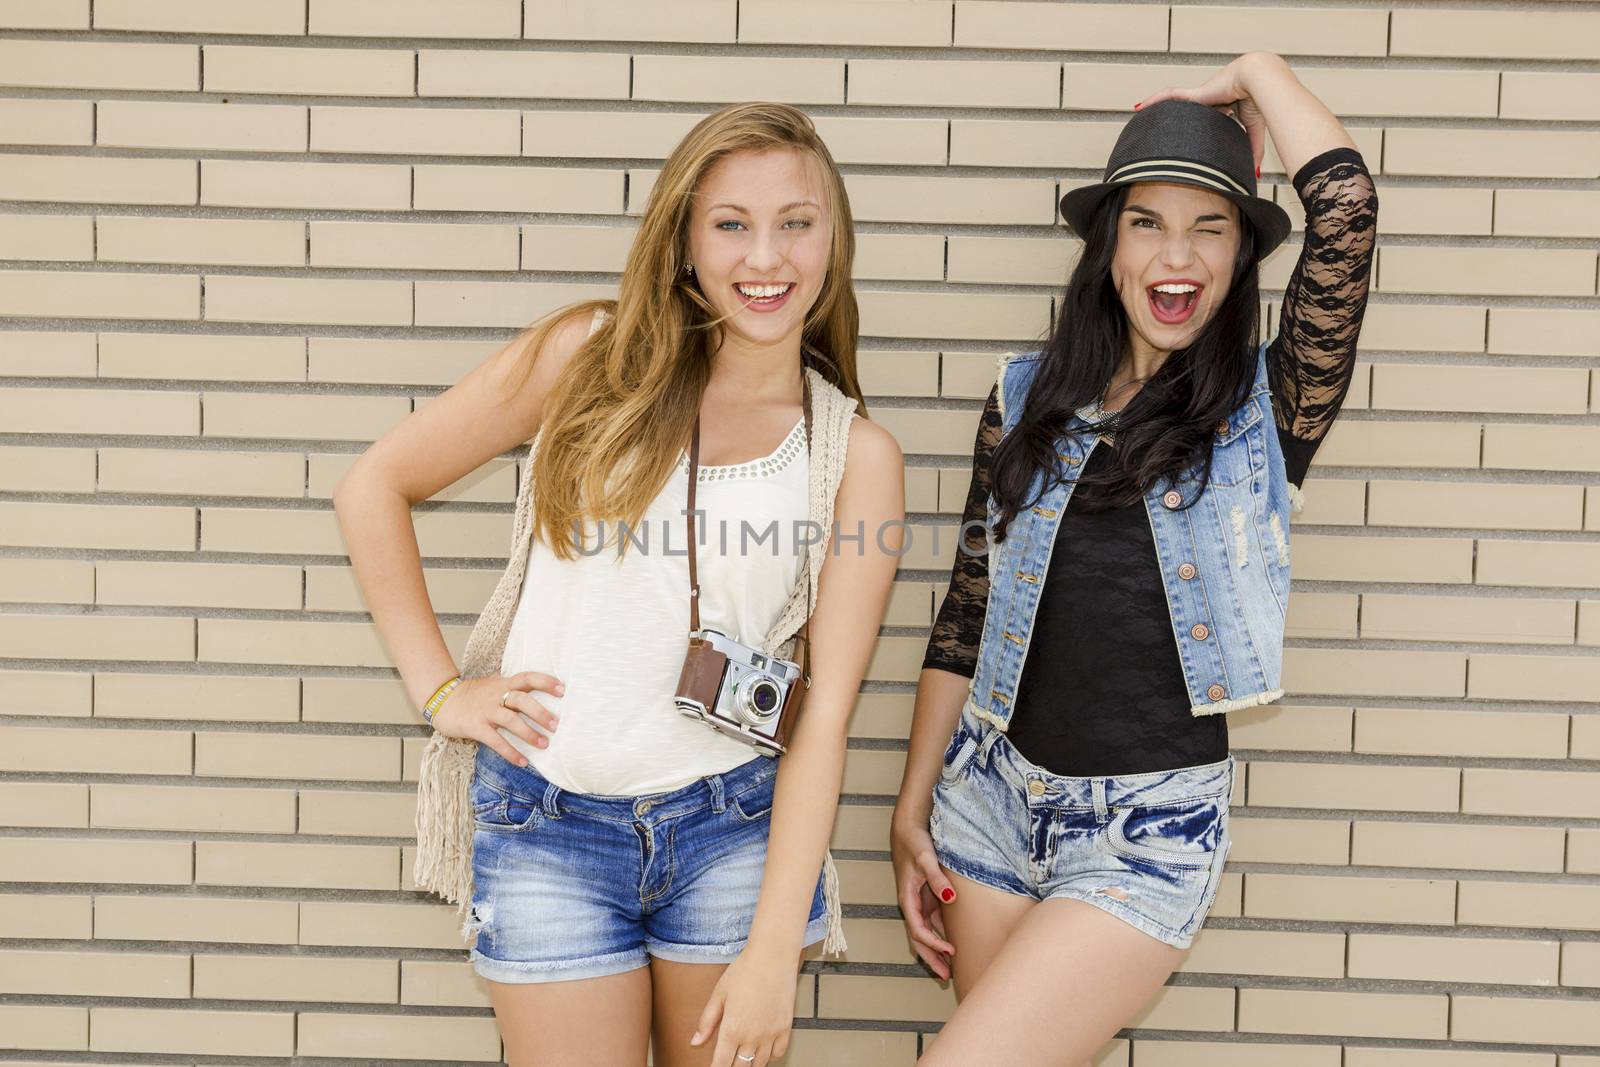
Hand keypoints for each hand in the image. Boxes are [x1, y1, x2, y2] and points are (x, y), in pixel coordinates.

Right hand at [429, 671, 562, 766]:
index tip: (563, 689)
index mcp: (503, 683)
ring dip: (529, 733)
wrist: (443, 700)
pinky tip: (523, 761)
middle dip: (540, 712)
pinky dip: (510, 752)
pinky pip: (495, 741)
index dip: (545, 682)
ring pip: (510, 720)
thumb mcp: (494, 685)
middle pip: (521, 700)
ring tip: (545, 744)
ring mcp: (485, 711)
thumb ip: (513, 687)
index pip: (527, 678)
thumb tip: (539, 690)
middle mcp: (496, 695)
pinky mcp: (475, 727)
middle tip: (557, 725)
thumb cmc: (474, 694)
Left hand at [689, 944, 798, 1066]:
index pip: (721, 1064)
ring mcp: (771, 1033)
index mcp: (732, 1029)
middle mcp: (753, 1036)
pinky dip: (770, 1056)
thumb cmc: (745, 971)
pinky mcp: (785, 1027)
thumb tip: (695, 1042)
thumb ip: (707, 1021)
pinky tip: (762, 1049)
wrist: (772, 956)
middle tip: (728, 1060)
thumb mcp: (719, 994)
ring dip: (750, 1064)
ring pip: (760, 1064)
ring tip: (743, 1057)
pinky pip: (779, 1053)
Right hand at [890, 806, 956, 979]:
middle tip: (946, 977)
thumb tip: (951, 897)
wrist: (907, 828)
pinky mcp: (926, 896)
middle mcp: (911, 904)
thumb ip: (937, 879)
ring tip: (949, 969)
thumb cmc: (914, 842)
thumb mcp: (927, 859)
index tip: (951, 951)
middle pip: (918, 939)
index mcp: (907, 899)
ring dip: (935, 950)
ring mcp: (918, 902)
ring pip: (925, 933)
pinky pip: (932, 922)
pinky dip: (940, 935)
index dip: (934, 943)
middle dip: (931, 958)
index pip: (918, 930)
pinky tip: (951, 943)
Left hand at [1133, 53, 1284, 175]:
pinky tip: (1139, 106)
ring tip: (1139, 114)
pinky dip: (1154, 100)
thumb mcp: (1254, 130)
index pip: (1200, 118)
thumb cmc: (1260, 100)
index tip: (1183, 136)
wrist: (1260, 82)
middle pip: (1182, 111)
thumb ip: (1252, 150)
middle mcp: (1207, 102)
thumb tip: (1254, 173)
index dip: (1192, 125)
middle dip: (1169, 117)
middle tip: (1154, 128)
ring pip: (1172, 102)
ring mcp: (1199, 97)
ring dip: (1156, 107)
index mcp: (1221, 108)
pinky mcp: (1195, 94)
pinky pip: (1169, 96)